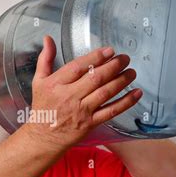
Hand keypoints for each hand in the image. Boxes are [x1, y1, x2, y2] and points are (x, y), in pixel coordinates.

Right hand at [23, 35, 142, 148]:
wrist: (43, 137)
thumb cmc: (43, 107)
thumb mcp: (38, 81)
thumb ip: (45, 59)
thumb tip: (48, 39)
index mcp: (56, 84)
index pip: (78, 67)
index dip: (95, 57)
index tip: (109, 51)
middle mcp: (69, 97)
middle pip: (95, 78)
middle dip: (113, 66)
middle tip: (125, 58)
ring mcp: (81, 111)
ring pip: (105, 93)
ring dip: (121, 81)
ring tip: (132, 72)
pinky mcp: (90, 123)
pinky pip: (111, 111)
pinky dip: (125, 102)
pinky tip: (136, 93)